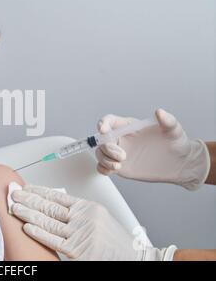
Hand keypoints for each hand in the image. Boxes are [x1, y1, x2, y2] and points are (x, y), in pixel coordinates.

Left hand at [11, 185, 176, 260]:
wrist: (134, 258)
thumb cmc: (116, 242)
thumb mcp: (99, 220)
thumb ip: (79, 213)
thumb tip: (54, 207)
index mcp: (89, 207)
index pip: (58, 196)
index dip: (39, 191)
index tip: (27, 188)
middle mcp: (84, 217)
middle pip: (50, 205)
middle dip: (29, 199)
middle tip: (14, 194)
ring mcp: (81, 233)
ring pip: (49, 221)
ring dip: (29, 213)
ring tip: (15, 207)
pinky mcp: (78, 251)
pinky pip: (54, 240)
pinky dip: (39, 232)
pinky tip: (27, 226)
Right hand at [95, 108, 210, 189]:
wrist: (179, 164)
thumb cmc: (176, 144)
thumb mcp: (173, 130)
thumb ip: (167, 120)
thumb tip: (159, 112)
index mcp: (129, 126)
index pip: (111, 121)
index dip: (103, 124)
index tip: (103, 130)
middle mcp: (122, 138)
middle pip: (102, 139)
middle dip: (107, 147)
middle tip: (122, 156)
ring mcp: (119, 152)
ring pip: (100, 153)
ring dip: (105, 159)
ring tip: (118, 165)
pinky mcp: (120, 166)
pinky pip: (103, 166)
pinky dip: (103, 168)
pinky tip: (112, 170)